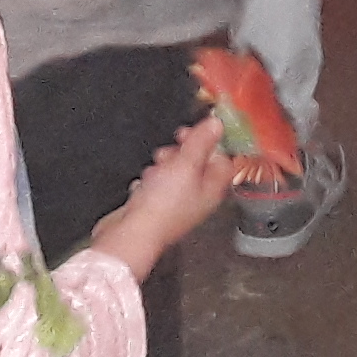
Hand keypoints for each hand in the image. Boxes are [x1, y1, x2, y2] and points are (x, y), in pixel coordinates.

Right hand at [92, 120, 239, 281]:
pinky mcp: (158, 208)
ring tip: (157, 165)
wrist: (133, 233)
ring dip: (166, 163)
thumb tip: (216, 124)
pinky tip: (145, 182)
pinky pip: (158, 186)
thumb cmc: (162, 206)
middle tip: (174, 146)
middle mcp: (199, 197)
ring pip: (177, 173)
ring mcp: (178, 204)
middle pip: (199, 164)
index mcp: (213, 187)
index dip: (213, 141)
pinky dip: (152, 180)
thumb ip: (202, 142)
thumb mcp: (186, 164)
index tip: (199, 128)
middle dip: (184, 151)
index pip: (224, 158)